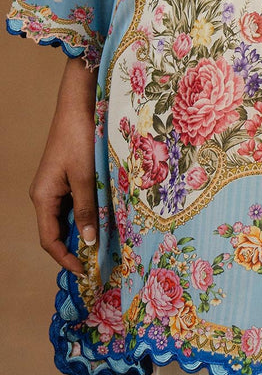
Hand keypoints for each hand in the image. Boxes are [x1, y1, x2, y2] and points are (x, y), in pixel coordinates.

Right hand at [30, 54, 98, 274]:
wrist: (79, 103)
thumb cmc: (80, 137)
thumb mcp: (86, 175)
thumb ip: (87, 208)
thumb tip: (88, 241)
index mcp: (43, 196)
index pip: (49, 239)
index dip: (65, 258)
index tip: (85, 271)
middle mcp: (45, 193)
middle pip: (58, 230)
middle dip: (77, 247)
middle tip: (100, 261)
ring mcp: (56, 185)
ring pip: (69, 216)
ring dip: (85, 229)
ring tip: (106, 242)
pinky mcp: (68, 176)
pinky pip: (76, 202)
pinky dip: (89, 212)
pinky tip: (105, 216)